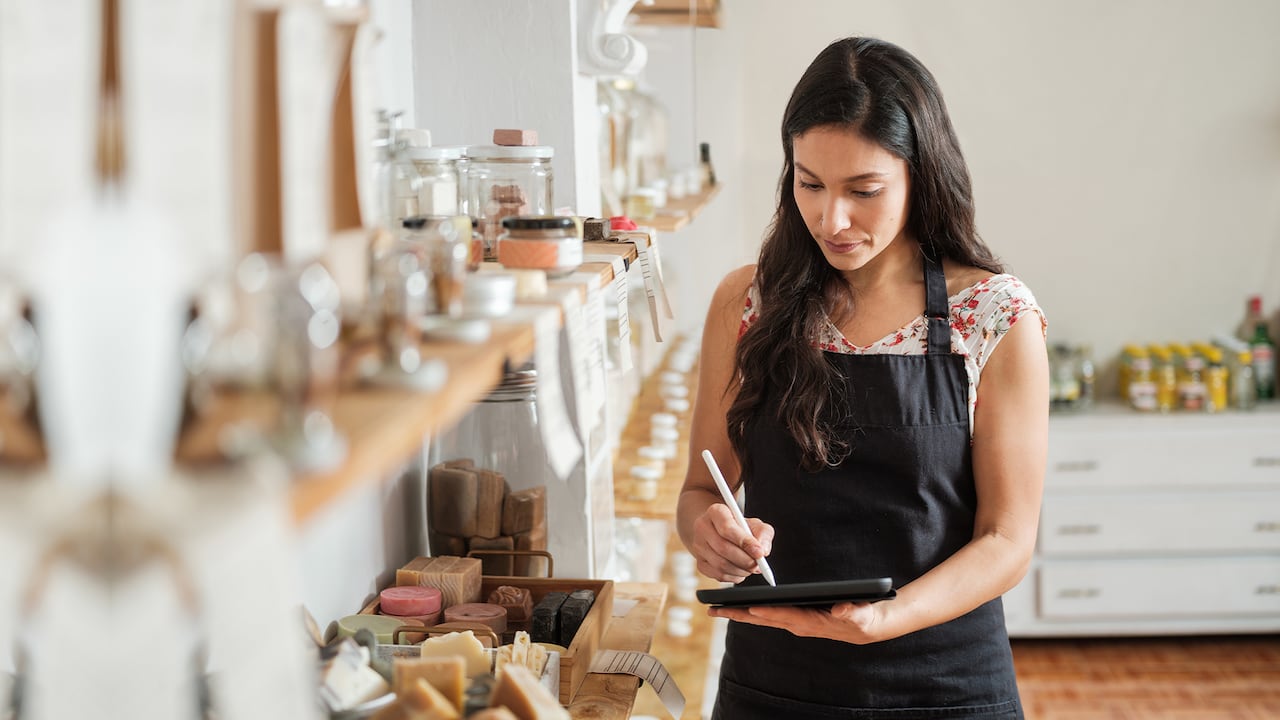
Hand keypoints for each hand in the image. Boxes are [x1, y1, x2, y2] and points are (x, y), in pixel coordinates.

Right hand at [690, 503, 772, 582]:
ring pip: (721, 565)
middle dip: (745, 560)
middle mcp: (702, 528)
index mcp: (715, 512)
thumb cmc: (739, 527)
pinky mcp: (700, 563)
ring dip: (741, 570)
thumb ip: (763, 533)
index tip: (759, 552)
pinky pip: (719, 575)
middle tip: (758, 565)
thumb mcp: (754, 523)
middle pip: (723, 548)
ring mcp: (698, 547)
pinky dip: (734, 576)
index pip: (727, 528)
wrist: (719, 532)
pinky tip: (741, 570)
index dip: (745, 542)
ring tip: (751, 567)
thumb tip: (763, 551)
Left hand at [708, 600, 884, 644]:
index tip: (749, 607)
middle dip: (739, 615)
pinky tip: (737, 607)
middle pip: (763, 619)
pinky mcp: (793, 619)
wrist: (864, 627)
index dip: (767, 612)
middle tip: (714, 610)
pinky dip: (750, 612)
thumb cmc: (862, 618)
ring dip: (739, 614)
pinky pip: (767, 615)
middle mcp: (798, 624)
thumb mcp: (861, 614)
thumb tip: (840, 609)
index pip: (784, 616)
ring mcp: (794, 622)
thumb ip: (851, 612)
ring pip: (761, 618)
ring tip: (716, 608)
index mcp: (811, 622)